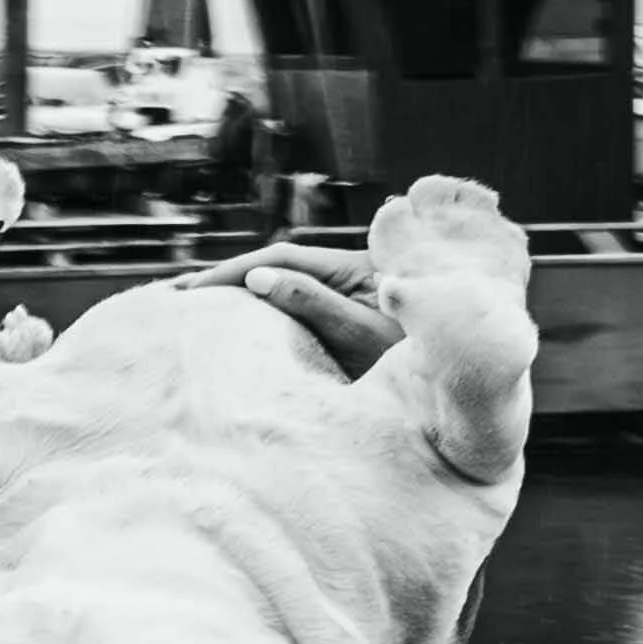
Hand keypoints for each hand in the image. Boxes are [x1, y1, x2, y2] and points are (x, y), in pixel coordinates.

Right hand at [166, 242, 403, 377]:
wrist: (462, 383)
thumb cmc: (418, 358)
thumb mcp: (360, 333)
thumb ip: (311, 303)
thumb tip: (257, 278)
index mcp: (353, 268)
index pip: (281, 260)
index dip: (233, 271)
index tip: (192, 289)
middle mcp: (350, 274)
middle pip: (279, 268)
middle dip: (230, 279)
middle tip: (179, 296)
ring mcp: (351, 295)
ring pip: (287, 286)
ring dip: (244, 294)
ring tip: (199, 309)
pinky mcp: (352, 318)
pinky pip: (299, 308)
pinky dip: (266, 312)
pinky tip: (242, 323)